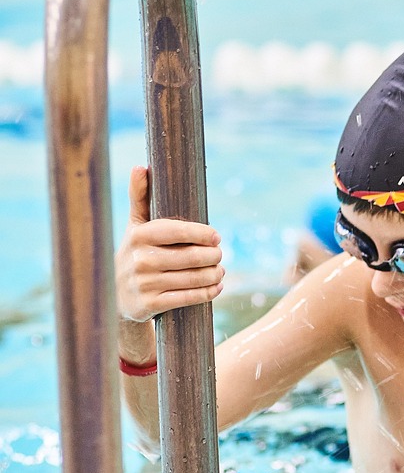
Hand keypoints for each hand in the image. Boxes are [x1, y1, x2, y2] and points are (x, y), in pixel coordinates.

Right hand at [115, 166, 224, 322]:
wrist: (115, 296)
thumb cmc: (134, 253)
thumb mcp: (134, 226)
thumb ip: (139, 198)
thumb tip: (140, 167)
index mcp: (139, 236)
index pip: (177, 231)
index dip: (201, 233)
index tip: (217, 237)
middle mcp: (140, 259)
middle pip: (189, 257)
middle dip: (212, 256)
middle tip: (220, 255)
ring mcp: (144, 284)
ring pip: (191, 278)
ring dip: (213, 275)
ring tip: (220, 270)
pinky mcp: (150, 305)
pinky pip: (186, 298)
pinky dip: (206, 293)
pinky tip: (216, 287)